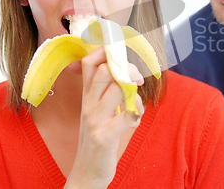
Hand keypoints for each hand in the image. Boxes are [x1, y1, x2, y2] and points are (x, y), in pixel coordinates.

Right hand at [65, 47, 144, 188]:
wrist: (86, 173)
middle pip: (106, 70)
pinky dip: (137, 112)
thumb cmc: (97, 138)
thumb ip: (107, 91)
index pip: (89, 62)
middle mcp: (88, 104)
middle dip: (129, 69)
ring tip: (135, 104)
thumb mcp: (97, 111)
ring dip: (135, 93)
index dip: (105, 51)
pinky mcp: (104, 136)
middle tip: (137, 81)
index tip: (121, 56)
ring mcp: (95, 119)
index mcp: (87, 95)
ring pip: (119, 87)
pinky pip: (128, 114)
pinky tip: (134, 120)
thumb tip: (124, 70)